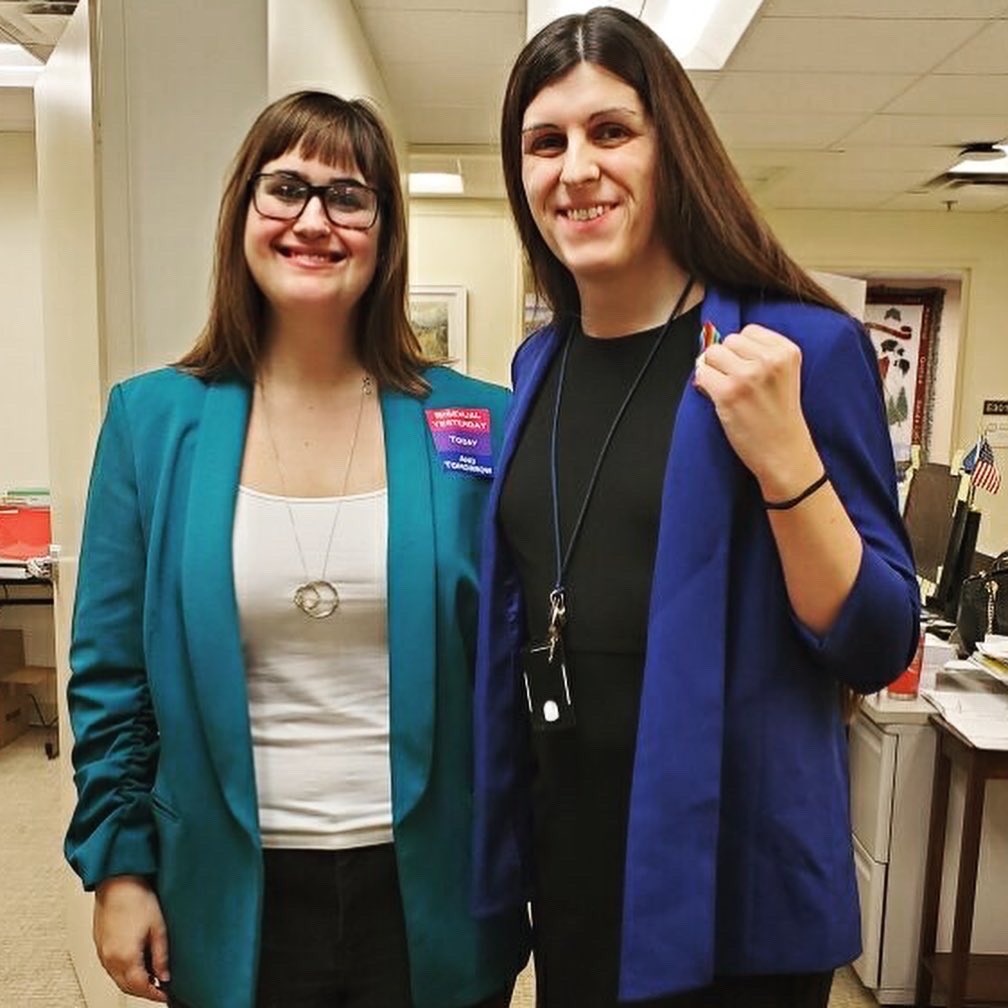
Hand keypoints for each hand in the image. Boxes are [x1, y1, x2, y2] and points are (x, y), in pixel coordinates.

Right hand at [93, 875, 169, 1002]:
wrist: (117, 881)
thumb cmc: (137, 898)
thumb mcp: (158, 927)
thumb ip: (161, 955)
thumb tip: (165, 975)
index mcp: (125, 957)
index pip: (140, 987)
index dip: (154, 994)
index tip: (165, 995)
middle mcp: (110, 959)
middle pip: (127, 987)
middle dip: (144, 992)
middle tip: (160, 989)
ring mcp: (102, 953)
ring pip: (118, 979)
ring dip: (133, 983)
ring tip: (151, 978)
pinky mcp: (100, 945)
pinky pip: (111, 968)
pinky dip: (124, 973)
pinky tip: (136, 964)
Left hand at [693, 324, 821, 498]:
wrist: (784, 452)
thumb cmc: (780, 417)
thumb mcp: (783, 376)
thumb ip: (758, 355)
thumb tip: (716, 342)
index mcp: (787, 351)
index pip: (749, 331)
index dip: (742, 351)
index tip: (748, 369)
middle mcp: (769, 360)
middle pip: (729, 340)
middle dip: (727, 359)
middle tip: (738, 383)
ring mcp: (747, 375)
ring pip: (712, 353)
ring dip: (714, 370)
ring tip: (729, 390)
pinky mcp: (728, 393)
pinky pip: (701, 374)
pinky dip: (704, 385)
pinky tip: (719, 398)